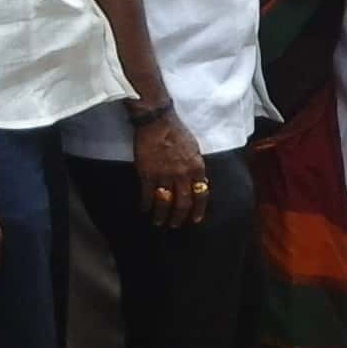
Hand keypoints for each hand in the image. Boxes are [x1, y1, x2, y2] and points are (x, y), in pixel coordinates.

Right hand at [133, 109, 207, 227]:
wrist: (157, 122)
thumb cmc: (178, 133)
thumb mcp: (195, 150)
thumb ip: (196, 168)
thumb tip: (198, 183)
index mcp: (197, 168)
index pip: (201, 194)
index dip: (198, 209)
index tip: (196, 219)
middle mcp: (182, 175)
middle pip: (183, 203)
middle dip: (180, 217)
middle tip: (176, 225)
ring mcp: (164, 176)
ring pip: (165, 203)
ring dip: (161, 215)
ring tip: (159, 222)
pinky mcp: (147, 174)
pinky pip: (147, 195)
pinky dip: (146, 204)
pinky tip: (144, 209)